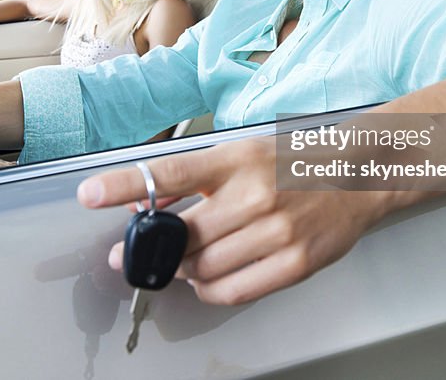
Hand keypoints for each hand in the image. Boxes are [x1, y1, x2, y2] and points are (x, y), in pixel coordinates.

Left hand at [77, 137, 400, 304]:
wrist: (356, 175)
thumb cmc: (289, 164)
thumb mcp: (239, 153)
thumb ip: (191, 177)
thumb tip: (143, 201)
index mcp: (236, 159)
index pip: (171, 170)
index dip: (125, 185)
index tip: (89, 194)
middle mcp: (256, 194)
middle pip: (183, 237)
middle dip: (150, 251)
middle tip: (133, 254)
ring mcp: (278, 231)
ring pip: (203, 269)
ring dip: (181, 271)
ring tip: (181, 261)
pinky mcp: (296, 263)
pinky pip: (233, 291)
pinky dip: (208, 290)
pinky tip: (206, 279)